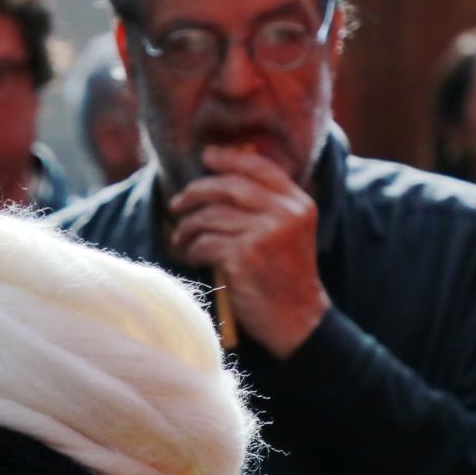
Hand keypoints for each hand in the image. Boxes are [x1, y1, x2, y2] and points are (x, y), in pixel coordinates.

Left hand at [168, 146, 330, 357]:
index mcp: (298, 204)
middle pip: (230, 187)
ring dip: (188, 226)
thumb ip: (269, 205)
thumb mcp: (290, 232)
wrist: (296, 317)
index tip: (206, 157)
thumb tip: (223, 178)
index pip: (261, 169)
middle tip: (177, 203)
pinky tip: (193, 256)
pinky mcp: (244, 256)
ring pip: (211, 216)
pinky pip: (205, 243)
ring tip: (181, 236)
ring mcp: (265, 234)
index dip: (230, 159)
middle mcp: (285, 214)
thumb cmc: (285, 276)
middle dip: (196, 191)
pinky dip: (194, 250)